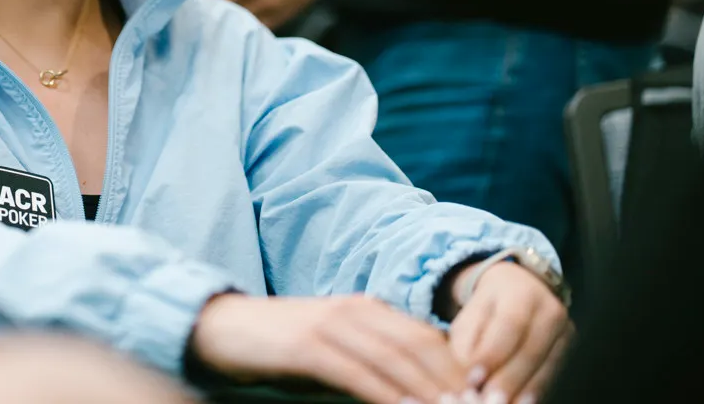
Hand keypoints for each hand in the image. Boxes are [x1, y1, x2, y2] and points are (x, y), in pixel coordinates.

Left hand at [168, 0, 350, 28]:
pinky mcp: (282, 14)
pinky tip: (226, 30)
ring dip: (214, 24)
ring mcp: (268, 1)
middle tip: (179, 14)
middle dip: (194, 12)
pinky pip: (253, 30)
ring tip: (198, 25)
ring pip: (231, 24)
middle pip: (212, 9)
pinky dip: (238, 31)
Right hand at [190, 293, 475, 403]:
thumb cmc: (277, 349)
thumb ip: (371, 367)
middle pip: (421, 349)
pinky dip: (388, 395)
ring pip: (397, 361)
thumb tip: (409, 394)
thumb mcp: (333, 354)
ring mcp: (332, 326)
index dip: (460, 370)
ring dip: (431, 393)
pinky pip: (359, 374)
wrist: (218, 329)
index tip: (486, 398)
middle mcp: (355, 311)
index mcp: (366, 309)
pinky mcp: (308, 346)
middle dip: (456, 384)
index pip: (427, 339)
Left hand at [447, 262, 573, 403]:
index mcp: (520, 292)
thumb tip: (466, 371)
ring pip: (547, 367)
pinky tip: (521, 401)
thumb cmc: (487, 308)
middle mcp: (549, 309)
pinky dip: (537, 391)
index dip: (492, 354)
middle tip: (488, 398)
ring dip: (524, 391)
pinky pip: (555, 375)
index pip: (509, 324)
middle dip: (508, 379)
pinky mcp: (571, 350)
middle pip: (531, 350)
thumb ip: (465, 341)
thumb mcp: (469, 316)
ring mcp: (566, 330)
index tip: (474, 378)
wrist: (520, 292)